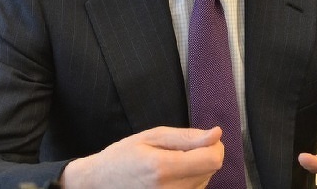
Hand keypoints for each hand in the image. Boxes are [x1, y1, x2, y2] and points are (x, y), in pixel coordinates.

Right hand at [60, 126, 223, 188]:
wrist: (100, 183)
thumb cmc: (123, 156)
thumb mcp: (152, 136)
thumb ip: (187, 136)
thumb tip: (216, 134)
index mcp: (163, 168)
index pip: (212, 160)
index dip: (215, 146)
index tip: (205, 138)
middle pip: (210, 171)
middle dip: (203, 155)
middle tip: (179, 149)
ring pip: (204, 182)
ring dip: (196, 169)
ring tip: (171, 162)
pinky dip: (190, 180)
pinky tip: (171, 175)